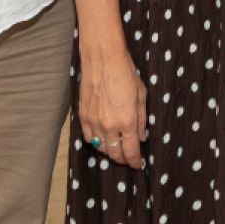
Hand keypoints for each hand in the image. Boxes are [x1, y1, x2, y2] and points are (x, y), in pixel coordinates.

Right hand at [78, 48, 146, 169]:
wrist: (103, 58)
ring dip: (109, 151)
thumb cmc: (126, 73)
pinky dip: (96, 142)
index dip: (135, 161)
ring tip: (116, 148)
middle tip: (128, 158)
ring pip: (100, 148)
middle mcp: (109, 126)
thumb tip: (141, 137)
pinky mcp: (82, 116)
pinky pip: (88, 138)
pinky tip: (102, 139)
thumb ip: (141, 119)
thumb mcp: (141, 95)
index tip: (138, 165)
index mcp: (127, 121)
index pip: (130, 152)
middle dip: (123, 159)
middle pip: (115, 154)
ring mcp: (93, 122)